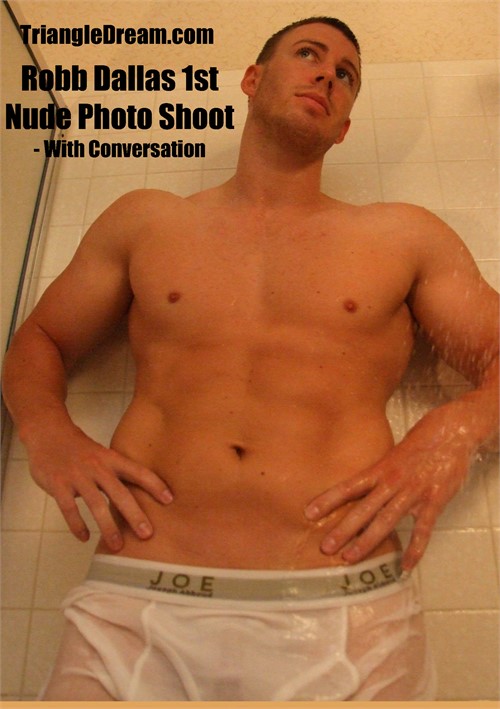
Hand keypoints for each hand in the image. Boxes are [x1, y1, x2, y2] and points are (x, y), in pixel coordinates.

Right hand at [27, 426, 172, 550]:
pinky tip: (84, 538)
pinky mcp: (58, 485)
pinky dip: (77, 526)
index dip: (154, 484)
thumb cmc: (80, 449)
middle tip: (147, 534)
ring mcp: (77, 476)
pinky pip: (69, 509)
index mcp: (111, 458)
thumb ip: (116, 472)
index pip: (137, 471)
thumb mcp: (102, 454)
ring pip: (95, 505)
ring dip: (108, 527)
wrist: (48, 433)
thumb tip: (139, 496)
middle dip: (134, 515)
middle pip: (119, 493)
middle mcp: (97, 467)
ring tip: (117, 546)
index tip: (170, 500)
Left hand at [304, 422, 471, 570]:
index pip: (348, 486)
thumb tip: (359, 487)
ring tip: (350, 558)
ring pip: (386, 521)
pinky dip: (414, 550)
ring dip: (367, 541)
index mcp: (380, 468)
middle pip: (363, 509)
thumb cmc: (420, 441)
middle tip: (325, 547)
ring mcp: (413, 493)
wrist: (452, 432)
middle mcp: (392, 482)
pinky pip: (422, 530)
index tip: (308, 513)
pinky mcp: (434, 501)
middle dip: (343, 529)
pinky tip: (405, 567)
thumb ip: (378, 471)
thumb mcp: (392, 453)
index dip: (328, 500)